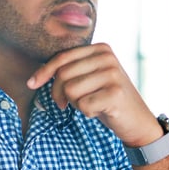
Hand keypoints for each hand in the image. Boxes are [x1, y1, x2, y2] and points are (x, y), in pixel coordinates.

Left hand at [27, 43, 162, 147]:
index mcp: (101, 48)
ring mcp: (113, 74)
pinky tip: (101, 111)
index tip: (31, 84)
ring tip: (92, 104)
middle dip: (59, 93)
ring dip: (76, 104)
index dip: (44, 72)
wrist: (137, 121)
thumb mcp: (90, 78)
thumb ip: (71, 70)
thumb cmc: (107, 100)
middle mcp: (108, 57)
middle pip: (63, 74)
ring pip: (70, 90)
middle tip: (67, 104)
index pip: (62, 57)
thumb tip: (35, 77)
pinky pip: (82, 104)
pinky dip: (87, 112)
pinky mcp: (115, 93)